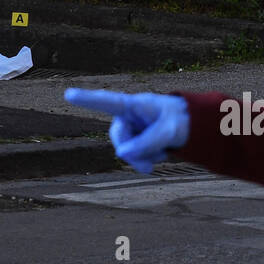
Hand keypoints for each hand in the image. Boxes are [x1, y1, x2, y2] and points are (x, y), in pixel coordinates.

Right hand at [64, 88, 189, 173]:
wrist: (194, 126)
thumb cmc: (182, 120)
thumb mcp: (169, 132)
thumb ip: (147, 142)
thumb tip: (122, 154)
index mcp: (135, 105)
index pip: (108, 102)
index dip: (88, 99)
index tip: (69, 94)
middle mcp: (129, 116)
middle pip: (118, 137)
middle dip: (132, 153)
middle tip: (148, 168)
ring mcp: (132, 128)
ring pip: (126, 150)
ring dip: (142, 158)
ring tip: (163, 154)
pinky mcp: (136, 140)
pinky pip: (134, 155)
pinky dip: (147, 159)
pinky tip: (160, 154)